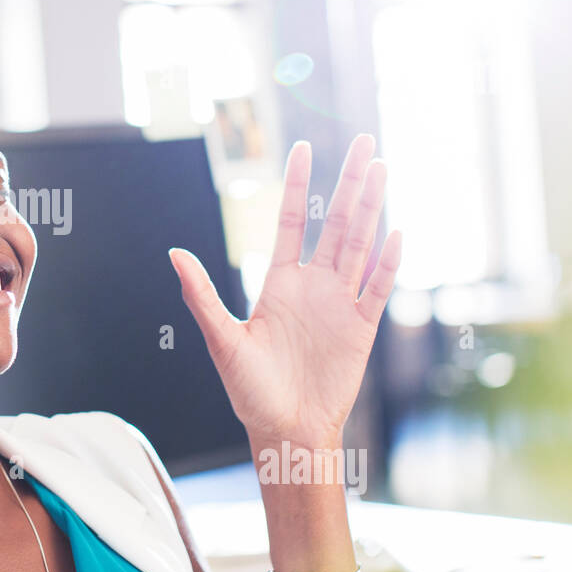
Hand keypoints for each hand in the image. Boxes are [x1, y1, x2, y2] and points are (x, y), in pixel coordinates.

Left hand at [170, 134, 401, 449]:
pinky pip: (378, 288)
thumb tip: (175, 254)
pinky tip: (397, 232)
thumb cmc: (250, 390)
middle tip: (362, 141)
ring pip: (361, 245)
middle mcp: (314, 286)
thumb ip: (203, 296)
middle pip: (336, 222)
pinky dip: (388, 263)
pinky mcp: (362, 328)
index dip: (297, 185)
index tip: (303, 147)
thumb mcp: (222, 340)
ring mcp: (341, 304)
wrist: (285, 429)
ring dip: (372, 208)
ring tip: (381, 168)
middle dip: (348, 182)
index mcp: (279, 283)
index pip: (292, 221)